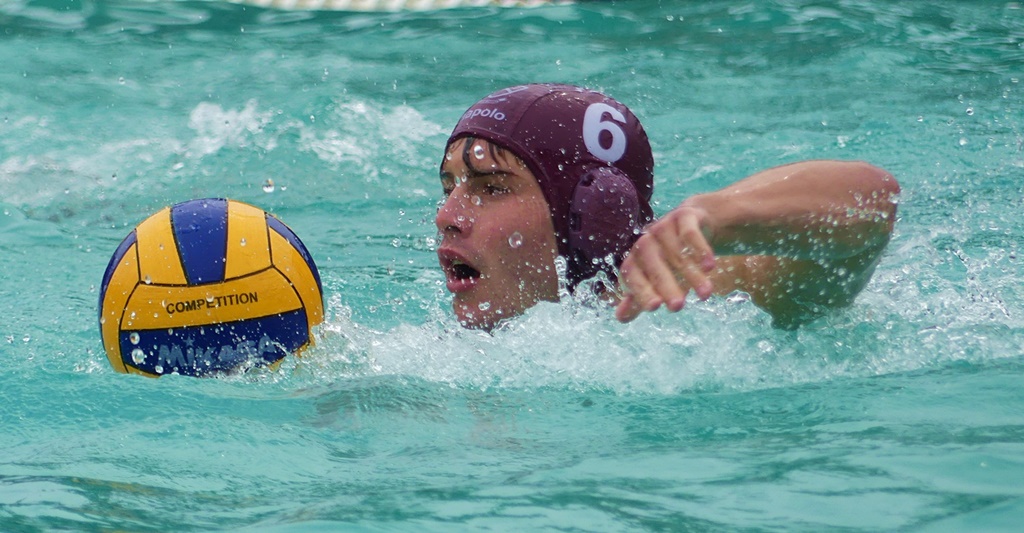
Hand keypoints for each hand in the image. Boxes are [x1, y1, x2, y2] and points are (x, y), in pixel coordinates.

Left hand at [615, 204, 716, 321]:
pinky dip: (700, 250)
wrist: (692, 223)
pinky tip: (710, 266)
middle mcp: (646, 241)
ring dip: (692, 275)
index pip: (632, 275)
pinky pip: (690, 234)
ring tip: (705, 294)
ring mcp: (664, 227)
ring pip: (677, 254)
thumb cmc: (670, 258)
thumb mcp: (655, 279)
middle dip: (666, 287)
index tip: (655, 307)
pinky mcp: (684, 216)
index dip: (641, 291)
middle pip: (654, 266)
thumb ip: (639, 297)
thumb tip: (620, 318)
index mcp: (635, 258)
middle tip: (678, 307)